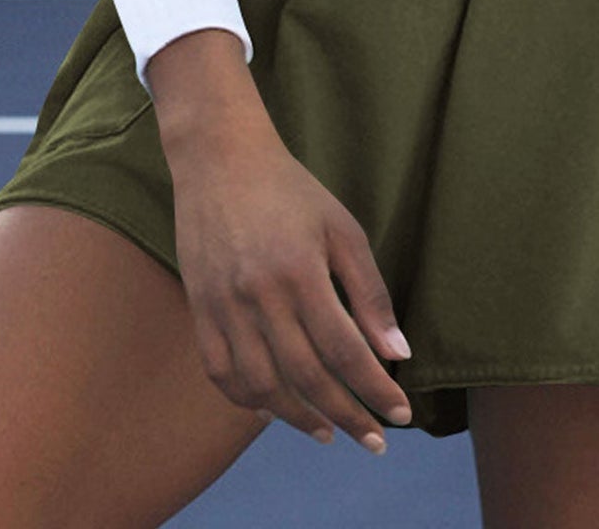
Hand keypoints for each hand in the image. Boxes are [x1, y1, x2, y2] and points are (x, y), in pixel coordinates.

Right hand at [166, 102, 412, 453]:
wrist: (220, 159)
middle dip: (346, 415)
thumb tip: (397, 352)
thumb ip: (369, 292)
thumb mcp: (342, 228)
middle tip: (374, 440)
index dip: (374, 388)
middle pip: (306, 377)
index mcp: (300, 271)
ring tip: (330, 433)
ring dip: (298, 418)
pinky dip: (247, 400)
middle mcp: (258, 295)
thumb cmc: (291, 190)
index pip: (343, 350)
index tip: (400, 415)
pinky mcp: (199, 308)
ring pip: (261, 384)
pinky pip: (220, 372)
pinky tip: (274, 410)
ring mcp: (222, 305)